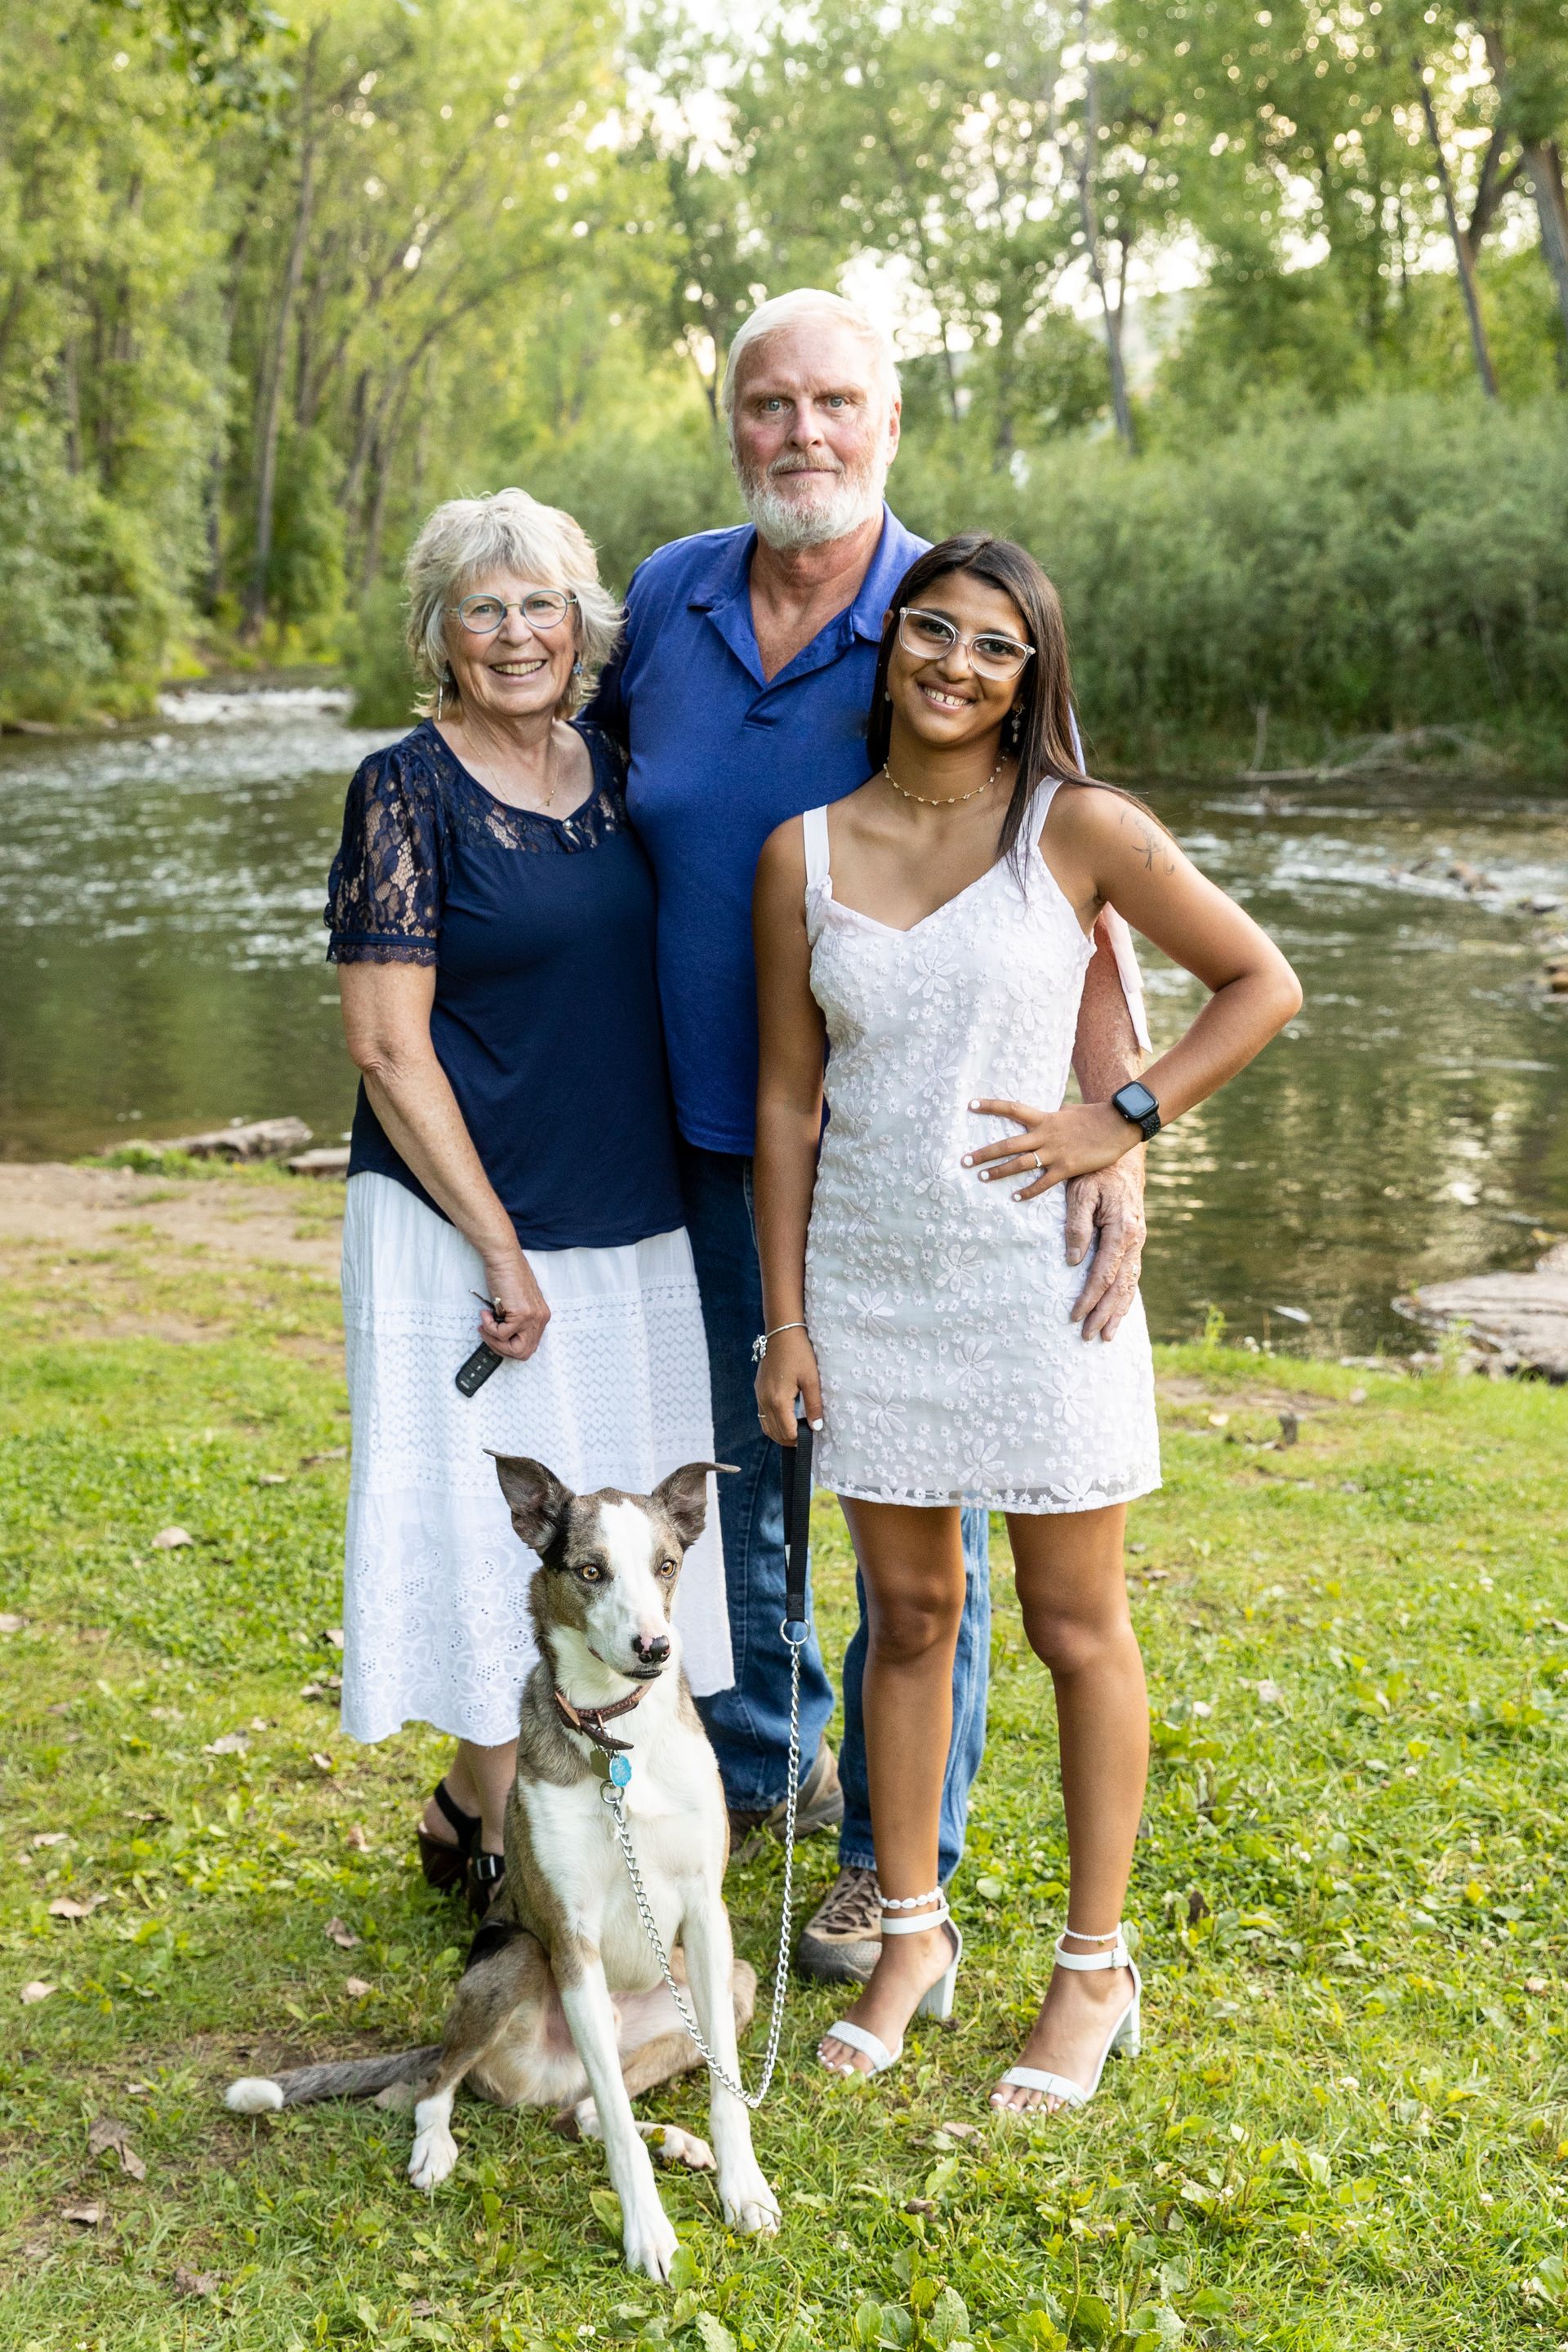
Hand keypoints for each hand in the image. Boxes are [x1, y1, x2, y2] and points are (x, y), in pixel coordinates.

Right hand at [477, 1248, 550, 1362]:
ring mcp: (533, 1317)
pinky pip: (502, 1334)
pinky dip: (489, 1328)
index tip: (495, 1338)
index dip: (508, 1347)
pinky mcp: (522, 1314)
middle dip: (501, 1348)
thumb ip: (515, 1322)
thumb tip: (502, 1339)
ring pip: (514, 1349)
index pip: (529, 1346)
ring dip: (494, 1340)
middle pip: (524, 1353)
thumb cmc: (507, 1276)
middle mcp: (541, 1319)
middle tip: (488, 1334)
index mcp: (541, 1317)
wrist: (504, 1259)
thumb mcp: (516, 1304)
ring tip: (485, 1324)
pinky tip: (486, 1314)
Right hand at [755, 1327, 823, 1446]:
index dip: (801, 1439)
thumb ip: (814, 1405)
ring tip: (797, 1434)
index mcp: (778, 1400)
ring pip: (766, 1427)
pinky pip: (762, 1415)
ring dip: (780, 1435)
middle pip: (775, 1433)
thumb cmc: (799, 1353)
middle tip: (807, 1439)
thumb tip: (817, 1427)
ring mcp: (759, 1396)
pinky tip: (786, 1420)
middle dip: (790, 1440)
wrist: (782, 1333)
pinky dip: (773, 1424)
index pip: (788, 1432)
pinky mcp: (758, 1390)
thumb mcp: (812, 1379)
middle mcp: (765, 1400)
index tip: (813, 1437)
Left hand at [963, 1097, 1132, 1199]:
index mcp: (1045, 1118)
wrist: (1118, 1124)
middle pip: (1007, 1144)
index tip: (970, 1105)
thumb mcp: (1067, 1112)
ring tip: (982, 1178)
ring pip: (1020, 1164)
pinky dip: (1028, 1191)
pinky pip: (1043, 1182)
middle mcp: (1045, 1135)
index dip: (990, 1106)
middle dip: (984, 1153)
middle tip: (964, 1160)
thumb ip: (1051, 1118)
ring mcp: (1055, 1152)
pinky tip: (1015, 1198)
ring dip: (999, 1172)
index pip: (1012, 1109)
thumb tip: (1042, 1120)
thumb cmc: (1094, 1117)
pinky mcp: (1067, 1167)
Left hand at [1064, 1147, 1146, 1342]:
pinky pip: (1132, 1275)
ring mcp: (1138, 1242)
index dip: (1089, 1298)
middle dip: (1104, 1314)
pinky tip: (1118, 1311)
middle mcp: (1135, 1240)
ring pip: (1130, 1284)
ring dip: (1118, 1311)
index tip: (1075, 1316)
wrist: (1122, 1157)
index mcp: (1122, 1230)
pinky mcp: (1135, 1242)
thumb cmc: (1096, 1173)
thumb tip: (1073, 1261)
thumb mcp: (1080, 1193)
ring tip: (1106, 1335)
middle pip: (1120, 1287)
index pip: (1104, 1274)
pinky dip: (1126, 1296)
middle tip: (1088, 1337)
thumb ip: (1076, 1226)